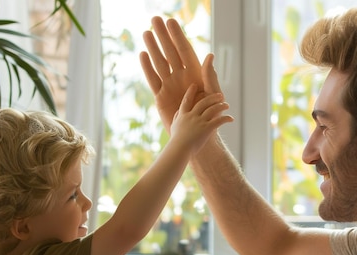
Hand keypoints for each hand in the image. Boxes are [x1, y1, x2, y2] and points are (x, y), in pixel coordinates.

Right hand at [140, 16, 222, 131]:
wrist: (199, 132)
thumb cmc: (211, 113)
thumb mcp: (213, 93)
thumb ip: (209, 75)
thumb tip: (209, 56)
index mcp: (194, 73)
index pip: (184, 50)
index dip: (178, 36)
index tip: (171, 22)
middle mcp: (180, 76)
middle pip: (170, 52)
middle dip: (163, 36)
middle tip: (155, 19)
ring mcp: (169, 84)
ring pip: (159, 62)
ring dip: (153, 47)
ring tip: (146, 32)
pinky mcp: (161, 96)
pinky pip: (153, 79)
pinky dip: (147, 67)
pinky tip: (143, 54)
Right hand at [170, 84, 232, 153]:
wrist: (179, 149)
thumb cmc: (176, 141)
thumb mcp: (174, 127)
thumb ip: (177, 117)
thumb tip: (179, 111)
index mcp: (183, 115)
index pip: (187, 100)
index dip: (190, 92)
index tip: (194, 85)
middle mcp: (192, 116)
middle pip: (203, 102)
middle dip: (212, 97)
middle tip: (220, 95)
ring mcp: (199, 122)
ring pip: (213, 109)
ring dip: (221, 106)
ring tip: (227, 105)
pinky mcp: (206, 128)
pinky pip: (219, 121)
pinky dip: (226, 119)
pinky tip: (231, 119)